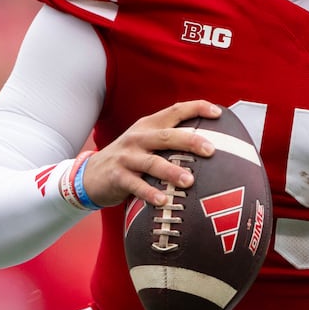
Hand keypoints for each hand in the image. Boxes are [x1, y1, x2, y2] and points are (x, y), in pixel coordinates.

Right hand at [81, 100, 221, 207]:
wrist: (90, 174)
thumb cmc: (129, 158)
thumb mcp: (145, 142)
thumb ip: (170, 140)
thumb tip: (210, 145)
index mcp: (148, 126)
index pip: (174, 111)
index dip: (196, 108)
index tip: (217, 113)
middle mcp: (138, 138)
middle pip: (167, 136)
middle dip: (190, 141)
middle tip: (211, 150)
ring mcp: (127, 157)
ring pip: (152, 162)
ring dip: (172, 171)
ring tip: (189, 181)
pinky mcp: (117, 176)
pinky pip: (136, 185)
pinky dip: (150, 193)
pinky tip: (164, 200)